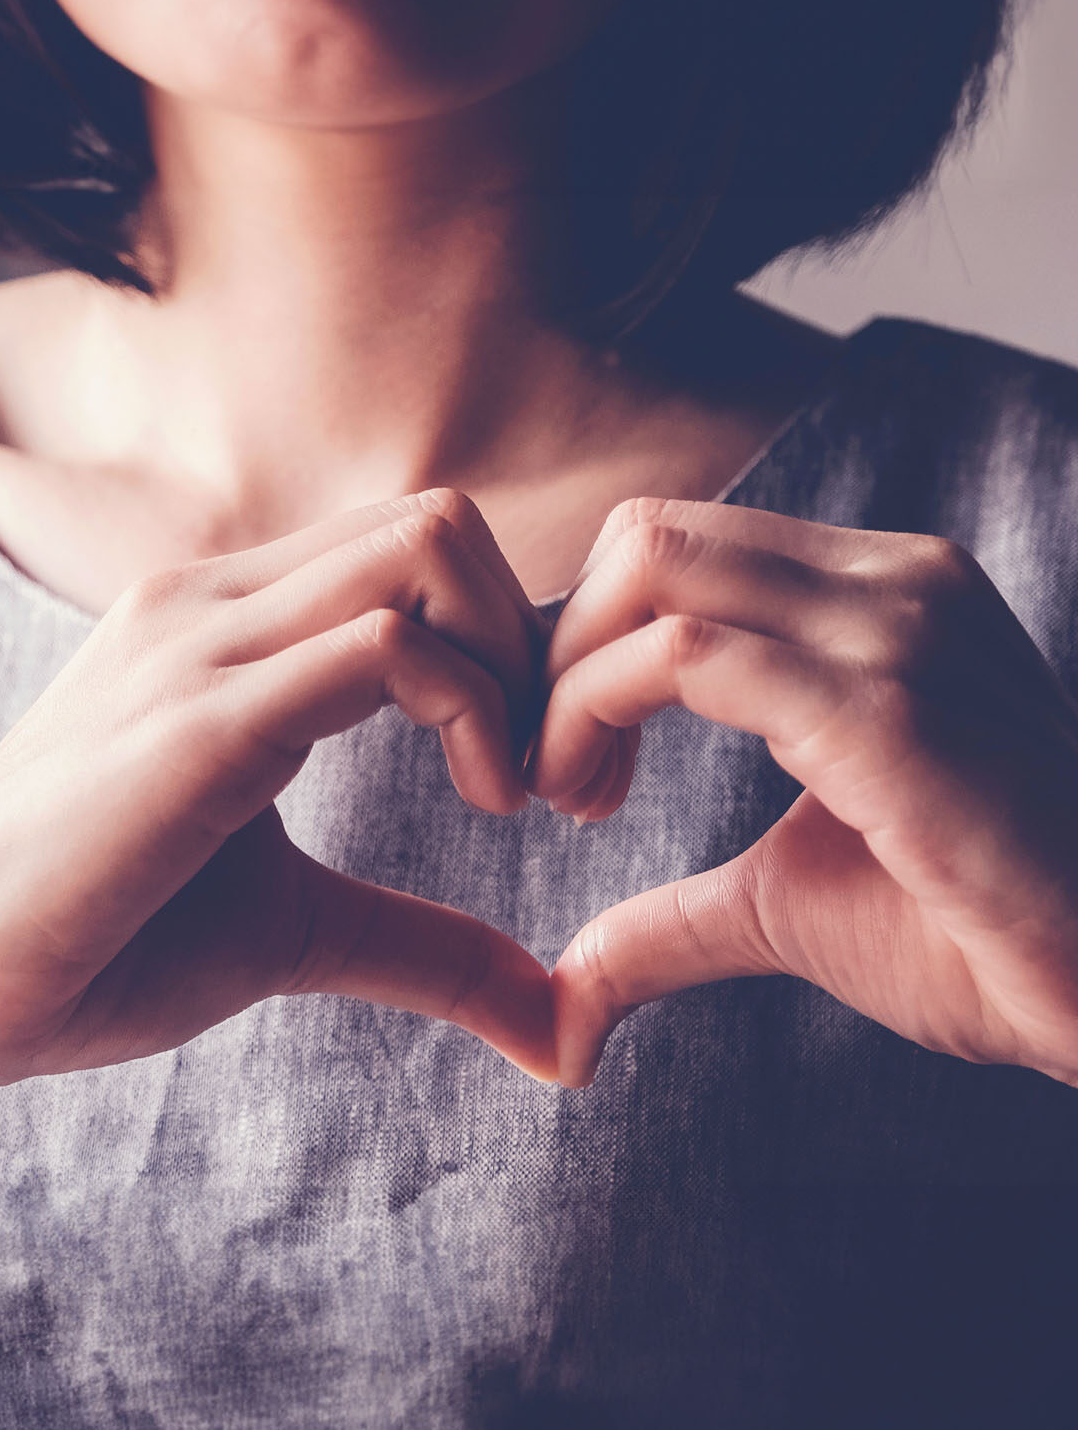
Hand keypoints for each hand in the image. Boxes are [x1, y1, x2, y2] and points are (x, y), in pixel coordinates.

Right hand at [0, 491, 558, 1089]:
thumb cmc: (92, 943)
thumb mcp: (295, 930)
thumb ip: (425, 944)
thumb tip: (563, 1024)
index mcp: (222, 627)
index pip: (412, 552)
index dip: (514, 650)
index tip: (543, 781)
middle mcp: (209, 602)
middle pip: (440, 520)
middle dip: (540, 643)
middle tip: (557, 784)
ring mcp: (197, 644)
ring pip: (426, 547)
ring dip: (521, 668)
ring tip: (521, 797)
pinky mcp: (196, 719)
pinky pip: (385, 645)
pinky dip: (475, 709)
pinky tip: (484, 805)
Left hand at [531, 497, 1077, 1086]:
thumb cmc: (974, 941)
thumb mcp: (785, 905)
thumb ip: (670, 920)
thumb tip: (566, 994)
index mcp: (878, 599)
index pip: (676, 547)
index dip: (584, 640)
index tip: (571, 757)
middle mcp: (892, 583)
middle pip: (647, 537)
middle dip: (558, 647)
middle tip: (556, 775)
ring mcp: (898, 629)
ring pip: (653, 570)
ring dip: (566, 681)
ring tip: (573, 793)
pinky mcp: (887, 707)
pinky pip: (685, 654)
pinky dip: (593, 709)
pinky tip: (592, 798)